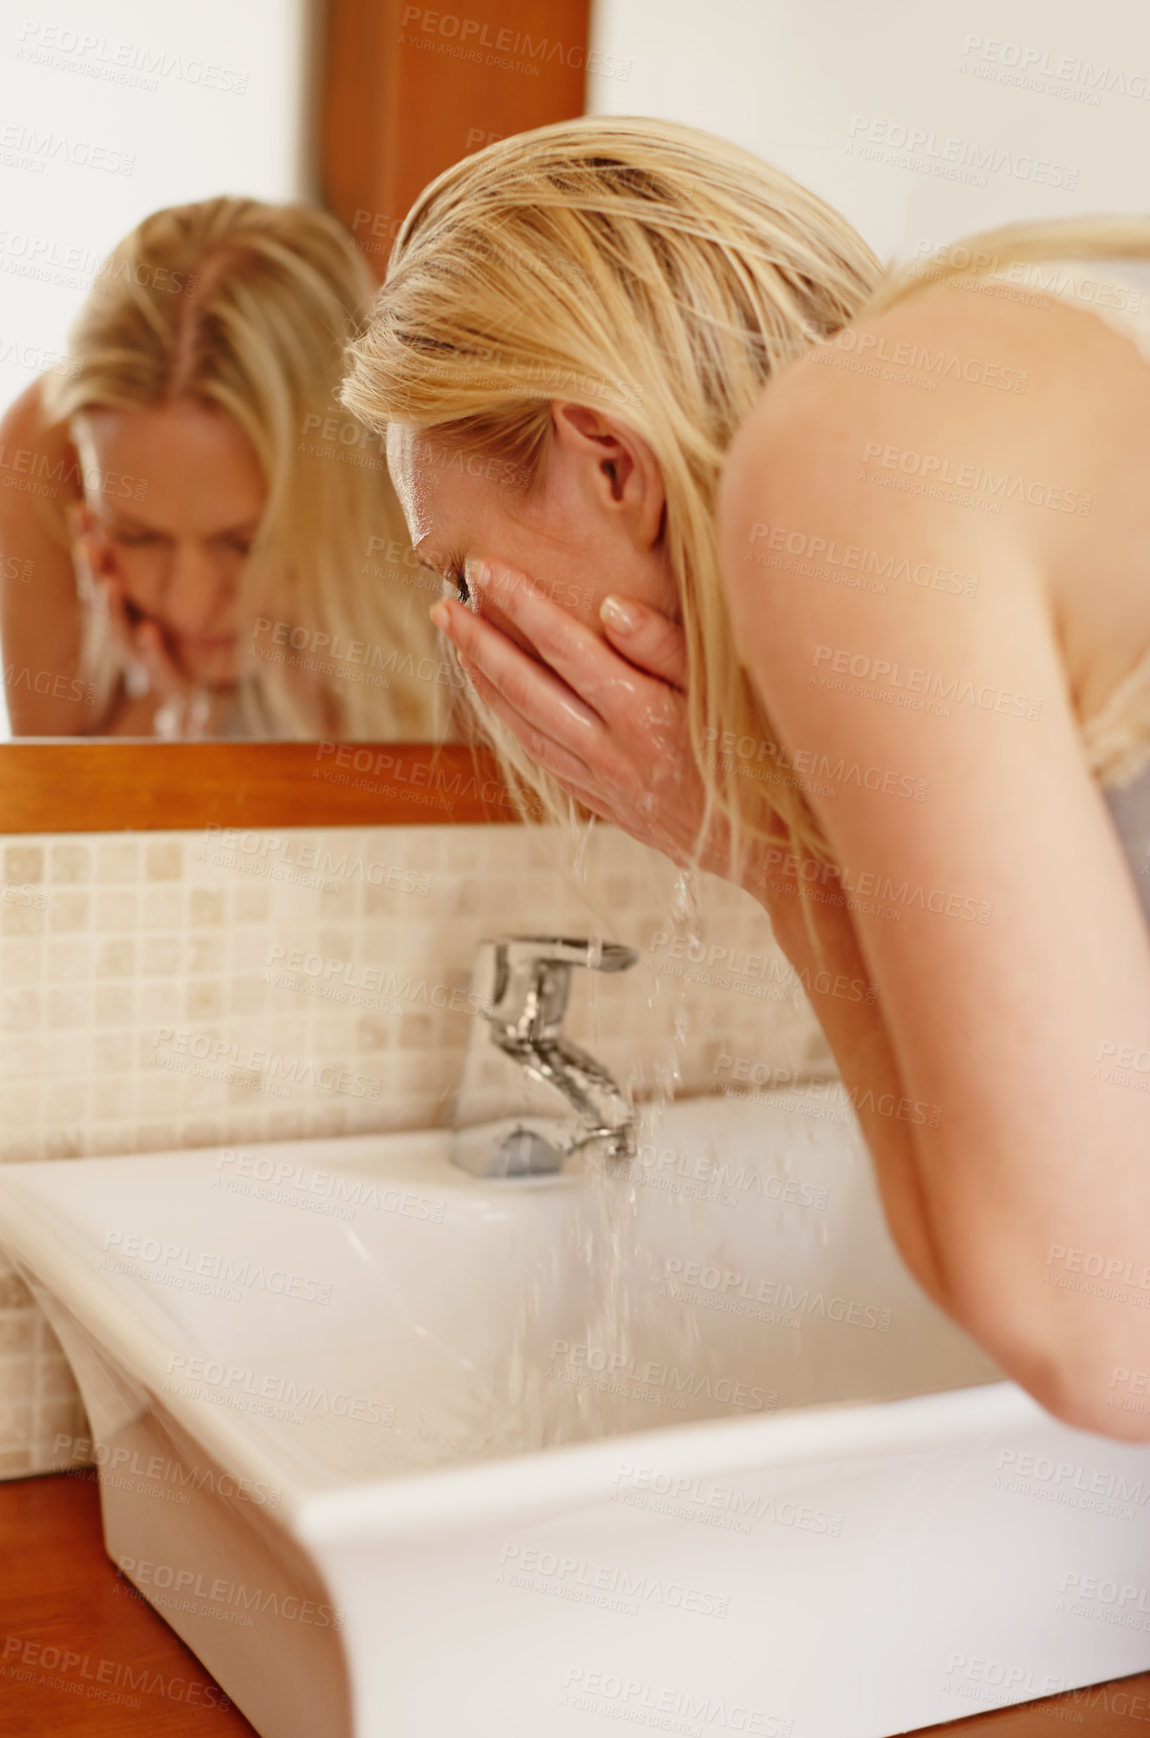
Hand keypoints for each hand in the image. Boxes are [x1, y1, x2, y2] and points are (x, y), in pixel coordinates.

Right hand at [68, 504, 221, 737]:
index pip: (106, 570)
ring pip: (123, 635)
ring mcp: (150, 660)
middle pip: (105, 600)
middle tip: (88, 545)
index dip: (91, 541)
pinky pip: (162, 669)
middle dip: (95, 572)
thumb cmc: (201, 637)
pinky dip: (154, 653)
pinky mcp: (175, 685)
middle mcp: (134, 632)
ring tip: (110, 584)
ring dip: (114, 610)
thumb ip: (194, 560)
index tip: (81, 510)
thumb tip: (192, 504)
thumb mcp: (199, 595)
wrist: (220, 692)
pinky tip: (149, 633)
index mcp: (133, 607)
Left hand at [431, 559, 740, 876]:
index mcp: (641, 713)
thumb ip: (668, 649)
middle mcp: (611, 750)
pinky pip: (542, 758)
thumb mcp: (728, 694)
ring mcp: (603, 781)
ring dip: (485, 683)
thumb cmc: (761, 760)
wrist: (771, 851)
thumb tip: (609, 607)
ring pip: (525, 726)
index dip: (520, 605)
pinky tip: (498, 703)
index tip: (484, 570)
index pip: (565, 645)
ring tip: (457, 644)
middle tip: (442, 605)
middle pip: (527, 686)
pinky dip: (511, 724)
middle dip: (480, 642)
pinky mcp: (606, 804)